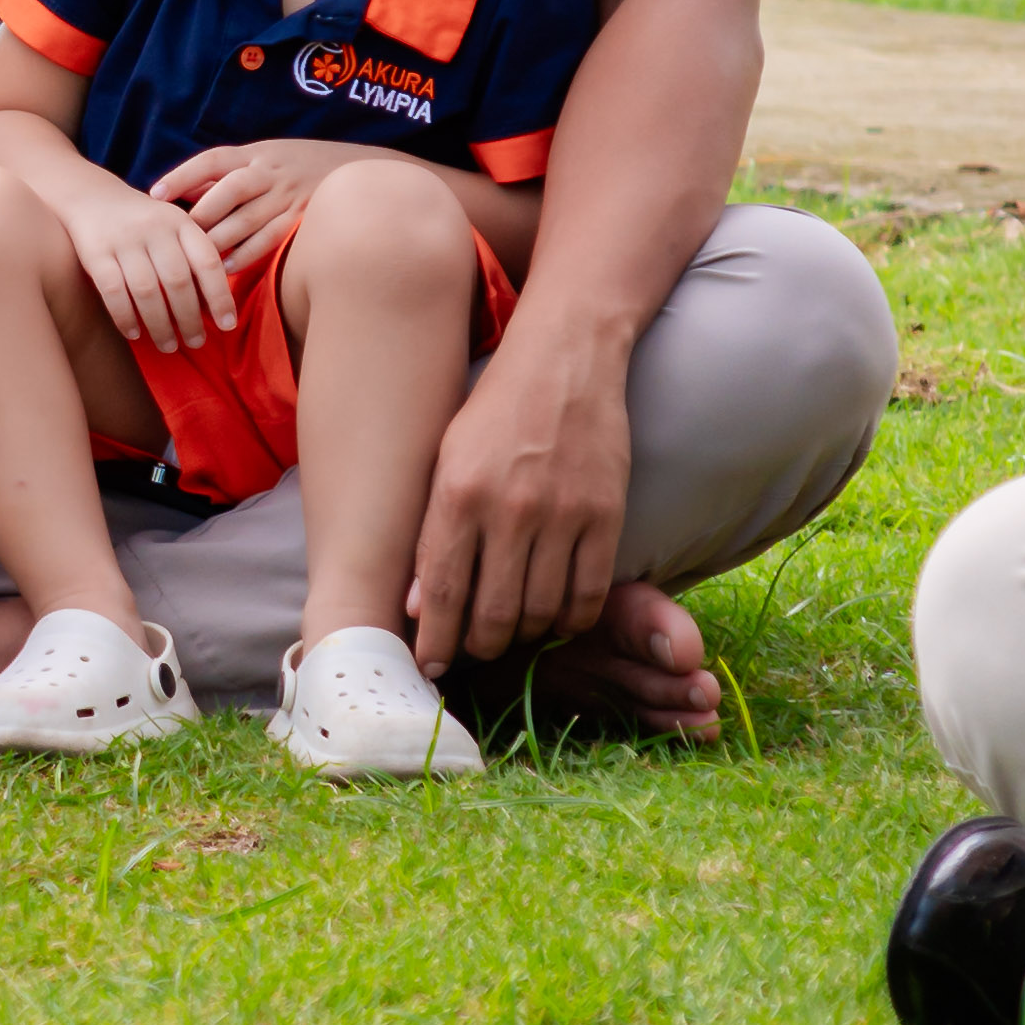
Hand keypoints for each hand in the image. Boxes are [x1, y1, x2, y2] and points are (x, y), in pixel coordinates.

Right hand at [56, 185, 237, 350]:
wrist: (91, 196)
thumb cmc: (144, 224)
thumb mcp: (174, 229)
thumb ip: (194, 260)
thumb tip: (214, 310)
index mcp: (180, 222)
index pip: (207, 262)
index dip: (220, 297)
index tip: (227, 326)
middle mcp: (154, 227)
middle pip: (177, 281)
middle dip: (189, 319)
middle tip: (196, 343)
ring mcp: (123, 239)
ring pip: (146, 291)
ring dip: (160, 325)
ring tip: (168, 346)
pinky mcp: (95, 252)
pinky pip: (113, 291)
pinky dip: (125, 317)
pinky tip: (134, 334)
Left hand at [154, 136, 351, 284]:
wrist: (357, 169)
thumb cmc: (295, 165)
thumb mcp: (261, 158)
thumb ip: (223, 176)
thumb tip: (182, 192)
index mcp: (254, 154)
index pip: (212, 161)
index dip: (182, 176)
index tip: (155, 194)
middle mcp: (270, 172)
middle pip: (229, 192)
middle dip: (201, 215)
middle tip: (173, 237)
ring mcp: (288, 197)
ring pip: (247, 220)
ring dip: (218, 241)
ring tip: (192, 260)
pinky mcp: (302, 220)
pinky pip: (269, 241)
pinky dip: (245, 255)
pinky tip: (224, 269)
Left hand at [408, 310, 634, 669]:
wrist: (564, 359)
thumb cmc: (494, 411)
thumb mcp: (445, 460)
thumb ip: (433, 533)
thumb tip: (418, 607)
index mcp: (457, 493)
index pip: (441, 592)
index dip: (435, 640)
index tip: (430, 665)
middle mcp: (507, 508)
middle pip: (492, 614)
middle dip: (479, 646)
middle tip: (475, 652)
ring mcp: (561, 512)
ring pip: (540, 611)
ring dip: (524, 634)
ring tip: (512, 632)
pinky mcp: (605, 513)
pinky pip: (589, 593)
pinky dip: (571, 618)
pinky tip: (557, 616)